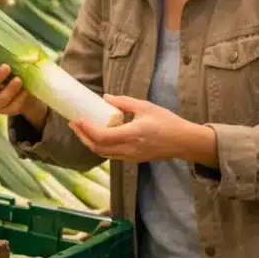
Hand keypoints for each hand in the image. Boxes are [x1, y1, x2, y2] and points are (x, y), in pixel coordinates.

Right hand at [0, 59, 30, 115]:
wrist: (22, 95)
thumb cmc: (8, 77)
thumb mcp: (1, 69)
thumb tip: (5, 45)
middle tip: (6, 67)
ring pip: (1, 99)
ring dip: (9, 89)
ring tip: (18, 80)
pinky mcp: (9, 111)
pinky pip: (14, 105)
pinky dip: (21, 97)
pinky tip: (26, 90)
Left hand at [69, 94, 212, 163]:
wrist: (184, 142)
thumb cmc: (167, 122)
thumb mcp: (145, 106)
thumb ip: (124, 102)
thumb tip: (105, 97)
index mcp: (132, 134)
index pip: (102, 136)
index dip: (87, 129)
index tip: (78, 119)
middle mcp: (129, 149)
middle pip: (97, 148)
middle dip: (82, 136)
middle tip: (74, 124)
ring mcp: (130, 157)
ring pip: (103, 154)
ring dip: (90, 142)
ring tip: (82, 130)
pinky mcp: (133, 159)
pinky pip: (111, 155)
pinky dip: (100, 146)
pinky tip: (98, 136)